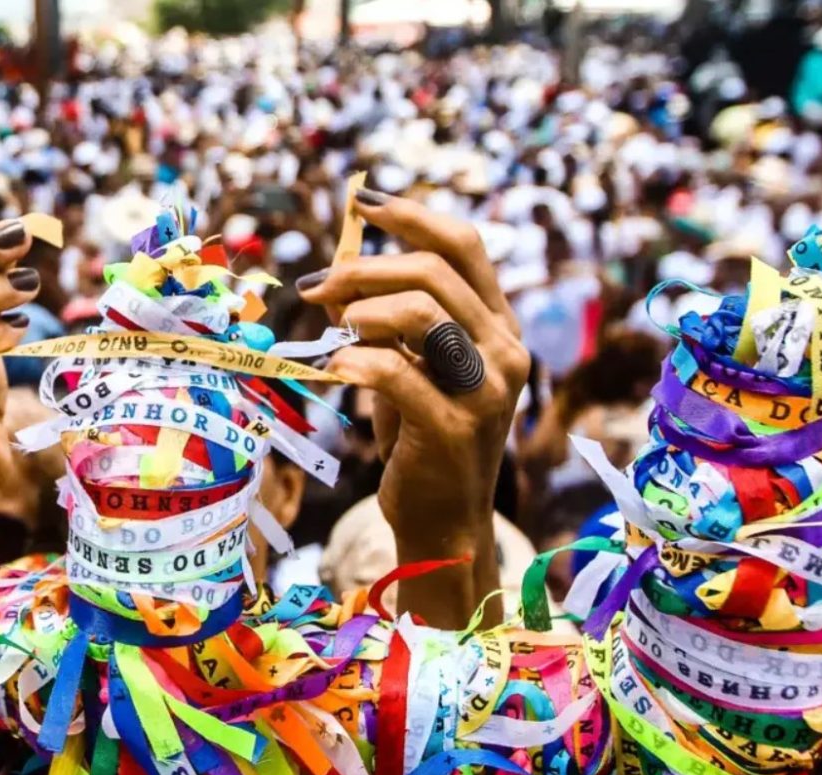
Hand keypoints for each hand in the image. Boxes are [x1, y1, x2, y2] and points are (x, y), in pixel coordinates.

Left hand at [297, 189, 529, 627]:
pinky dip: (355, 360)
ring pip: (424, 311)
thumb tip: (337, 260)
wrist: (441, 524)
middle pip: (437, 268)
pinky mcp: (456, 427)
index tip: (360, 202)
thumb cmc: (419, 441)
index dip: (410, 214)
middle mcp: (504, 350)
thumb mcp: (406, 367)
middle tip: (317, 287)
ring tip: (331, 327)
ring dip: (362, 308)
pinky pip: (397, 371)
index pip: (464, 244)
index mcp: (497, 326)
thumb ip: (385, 316)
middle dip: (366, 266)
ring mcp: (487, 389)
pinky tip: (334, 368)